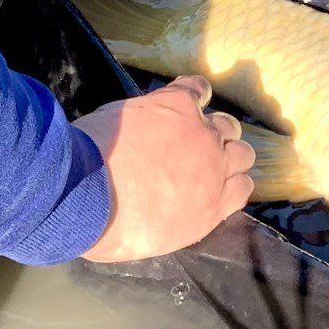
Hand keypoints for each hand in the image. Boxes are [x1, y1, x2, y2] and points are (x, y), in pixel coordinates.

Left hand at [74, 76, 255, 261]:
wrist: (87, 192)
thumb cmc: (110, 227)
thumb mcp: (155, 240)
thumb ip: (177, 220)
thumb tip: (171, 210)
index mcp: (210, 209)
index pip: (242, 187)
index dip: (228, 180)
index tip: (212, 180)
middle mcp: (216, 169)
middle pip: (241, 154)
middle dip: (225, 153)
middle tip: (198, 154)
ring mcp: (200, 135)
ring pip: (227, 124)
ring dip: (214, 126)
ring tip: (191, 127)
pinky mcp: (177, 105)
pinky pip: (198, 89)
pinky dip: (194, 91)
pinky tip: (181, 96)